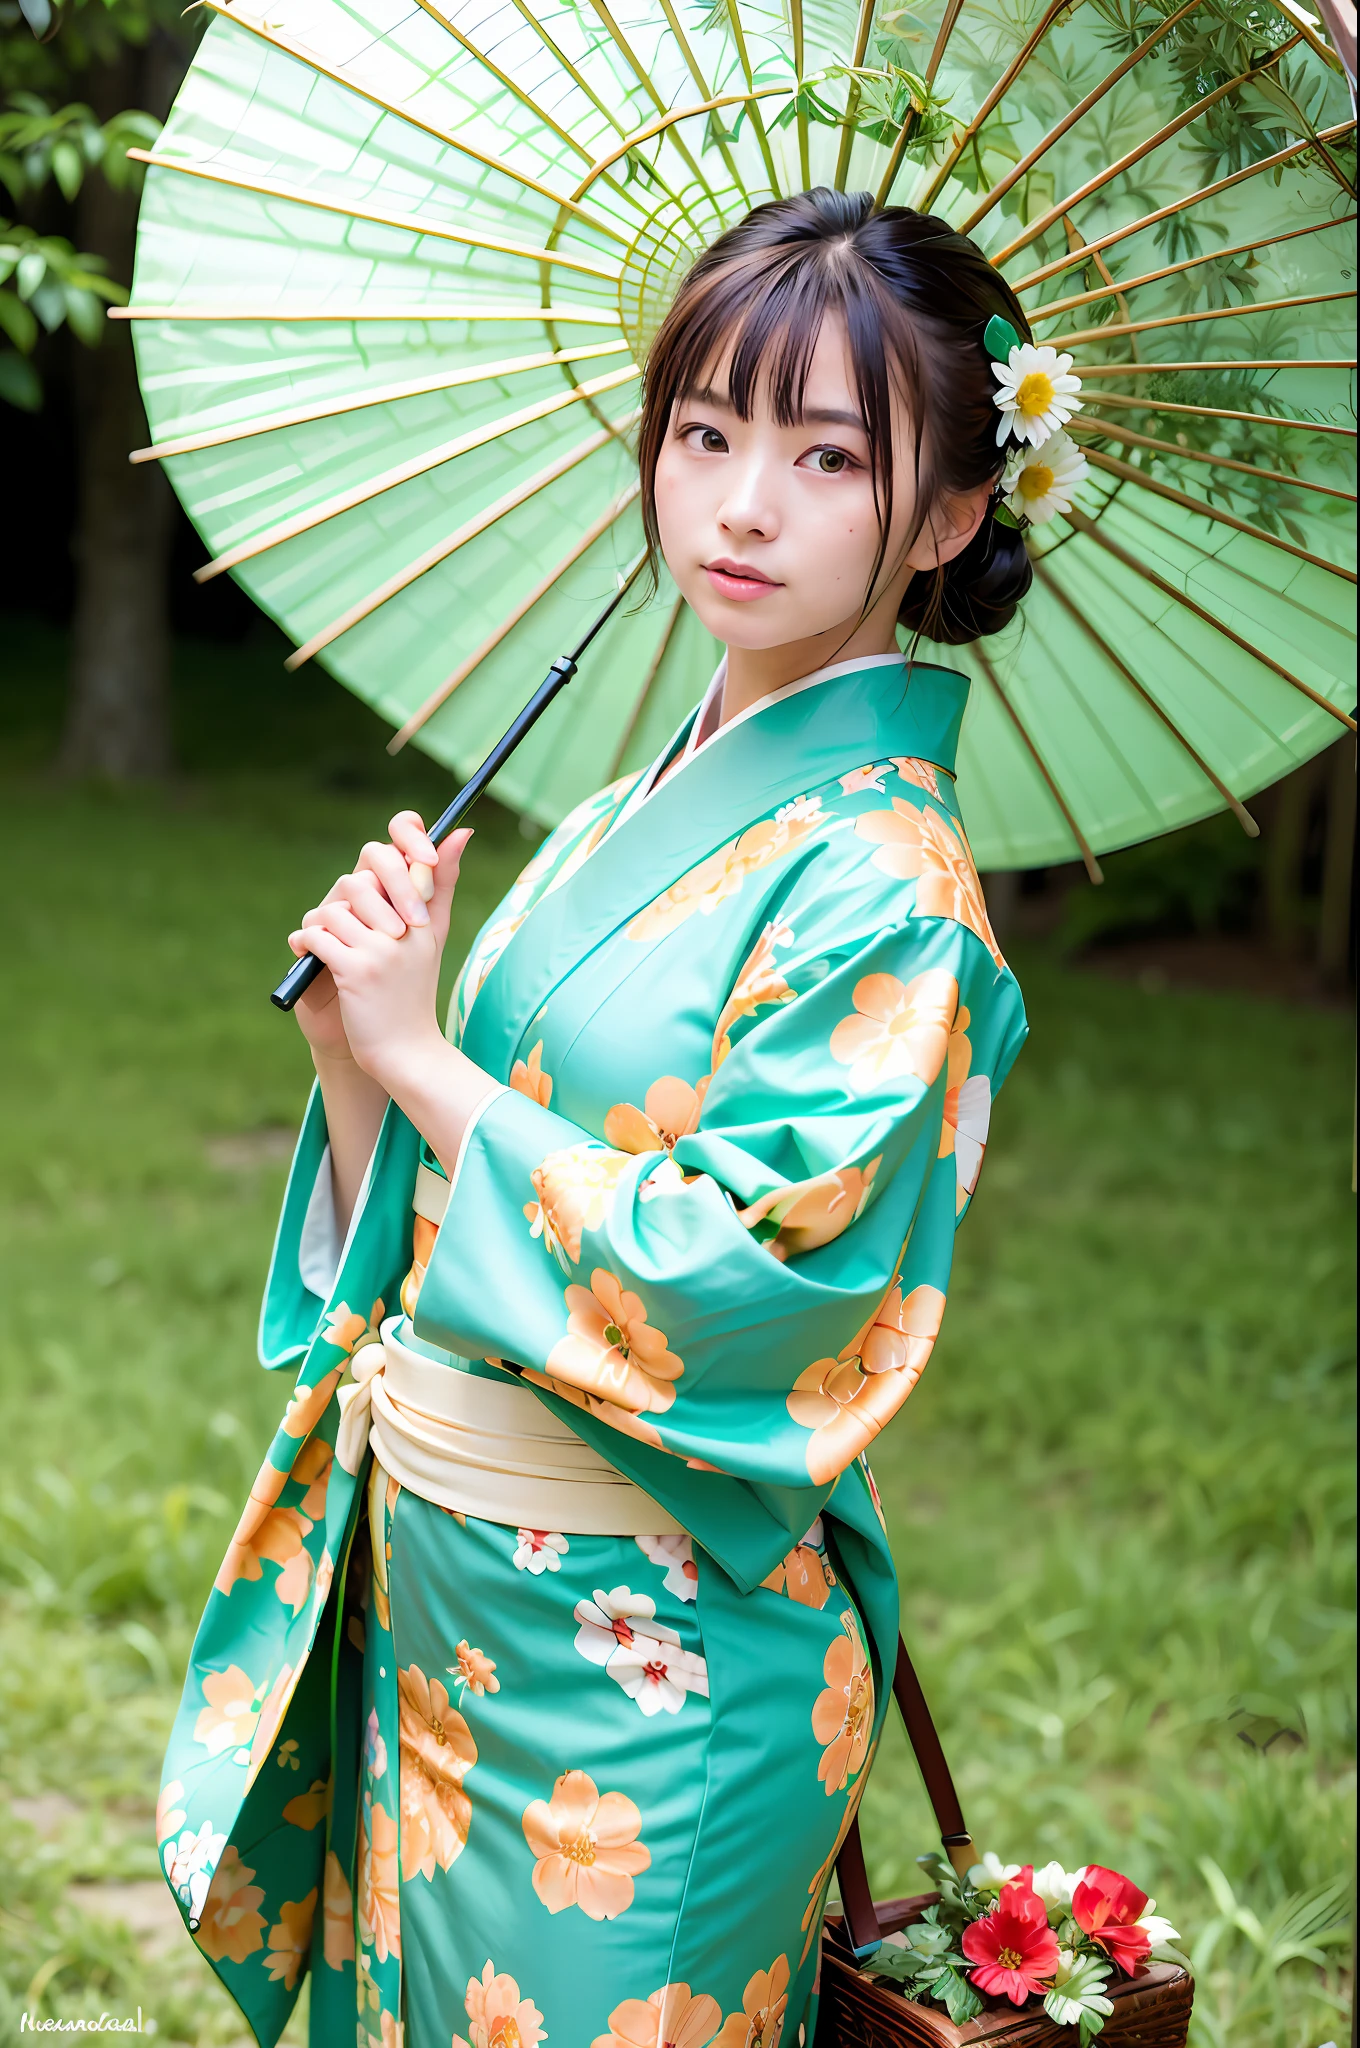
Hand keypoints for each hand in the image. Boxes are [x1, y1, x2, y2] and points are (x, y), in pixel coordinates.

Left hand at [289, 815, 470, 1088]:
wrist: (406, 1053)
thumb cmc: (412, 993)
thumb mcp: (431, 938)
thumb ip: (441, 884)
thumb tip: (460, 832)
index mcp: (425, 917)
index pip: (413, 855)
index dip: (407, 836)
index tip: (406, 852)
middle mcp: (407, 929)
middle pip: (360, 879)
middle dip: (343, 900)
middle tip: (345, 923)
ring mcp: (382, 949)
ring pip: (333, 909)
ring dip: (320, 927)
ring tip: (326, 945)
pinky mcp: (356, 971)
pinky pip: (316, 936)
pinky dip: (306, 944)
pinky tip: (313, 958)